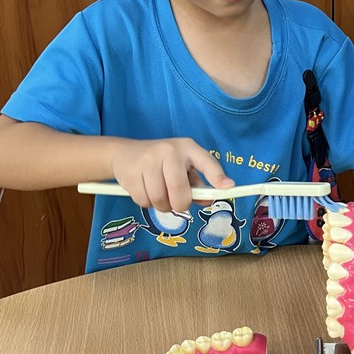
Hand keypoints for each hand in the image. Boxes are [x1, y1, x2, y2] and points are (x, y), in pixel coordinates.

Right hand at [111, 138, 233, 212]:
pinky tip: (146, 190)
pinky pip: (143, 201)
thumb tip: (208, 200)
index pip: (206, 161)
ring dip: (162, 205)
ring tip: (160, 194)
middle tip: (177, 202)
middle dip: (180, 204)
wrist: (125, 153)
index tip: (228, 187)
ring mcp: (148, 161)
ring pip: (160, 200)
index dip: (217, 176)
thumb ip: (198, 184)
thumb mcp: (183, 166)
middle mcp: (168, 151)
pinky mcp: (131, 173)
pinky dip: (147, 203)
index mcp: (187, 148)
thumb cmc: (163, 162)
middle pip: (179, 192)